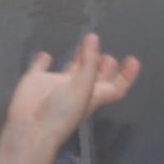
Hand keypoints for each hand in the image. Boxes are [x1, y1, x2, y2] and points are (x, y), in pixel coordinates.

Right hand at [3, 34, 140, 146]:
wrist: (30, 126)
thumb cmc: (62, 111)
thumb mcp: (82, 87)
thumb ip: (89, 62)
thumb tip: (93, 37)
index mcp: (93, 96)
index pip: (114, 87)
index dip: (126, 76)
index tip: (133, 60)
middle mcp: (76, 90)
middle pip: (94, 78)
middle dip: (103, 67)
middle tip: (108, 56)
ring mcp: (55, 86)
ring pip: (71, 71)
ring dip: (79, 59)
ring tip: (86, 44)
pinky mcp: (36, 81)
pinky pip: (40, 68)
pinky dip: (43, 61)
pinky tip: (47, 56)